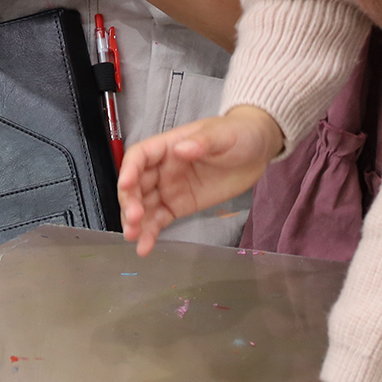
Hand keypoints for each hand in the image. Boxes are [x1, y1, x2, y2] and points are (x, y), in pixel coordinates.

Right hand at [118, 106, 282, 255]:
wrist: (256, 152)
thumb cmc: (237, 134)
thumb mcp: (222, 134)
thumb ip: (202, 142)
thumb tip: (181, 149)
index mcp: (168, 146)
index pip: (139, 156)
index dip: (129, 170)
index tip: (126, 184)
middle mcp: (163, 168)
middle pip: (136, 184)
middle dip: (130, 202)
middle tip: (134, 219)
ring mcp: (170, 189)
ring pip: (144, 206)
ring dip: (135, 222)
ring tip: (133, 237)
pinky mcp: (180, 206)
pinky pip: (159, 220)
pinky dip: (150, 233)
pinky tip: (144, 247)